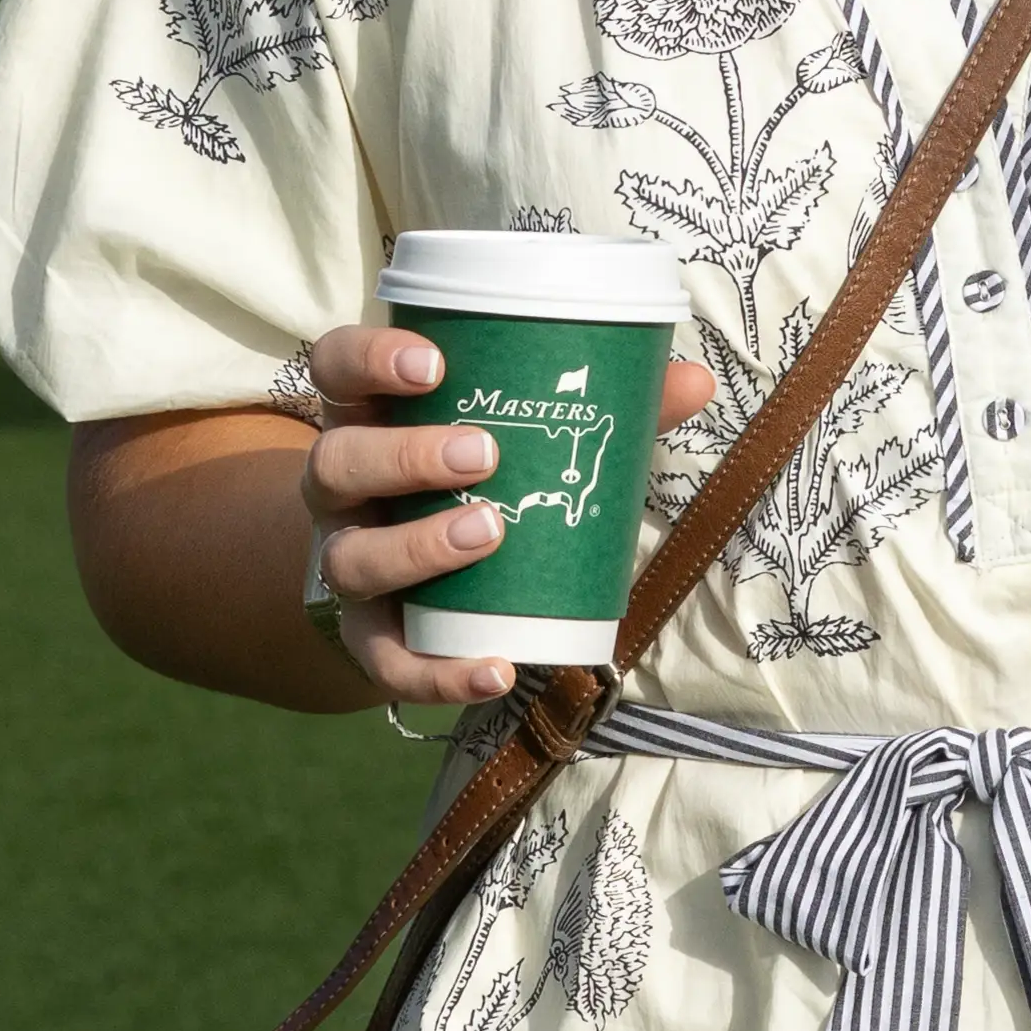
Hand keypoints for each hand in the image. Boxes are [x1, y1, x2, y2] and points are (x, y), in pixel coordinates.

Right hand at [296, 316, 719, 717]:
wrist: (417, 589)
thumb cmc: (475, 487)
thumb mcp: (522, 438)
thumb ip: (601, 408)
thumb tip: (694, 380)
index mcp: (370, 418)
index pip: (337, 369)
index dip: (369, 359)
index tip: (434, 364)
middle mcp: (343, 490)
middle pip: (336, 461)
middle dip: (407, 456)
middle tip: (484, 454)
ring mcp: (347, 562)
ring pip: (350, 558)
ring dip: (417, 547)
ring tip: (490, 534)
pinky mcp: (366, 637)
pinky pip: (383, 661)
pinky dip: (435, 671)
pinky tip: (495, 667)